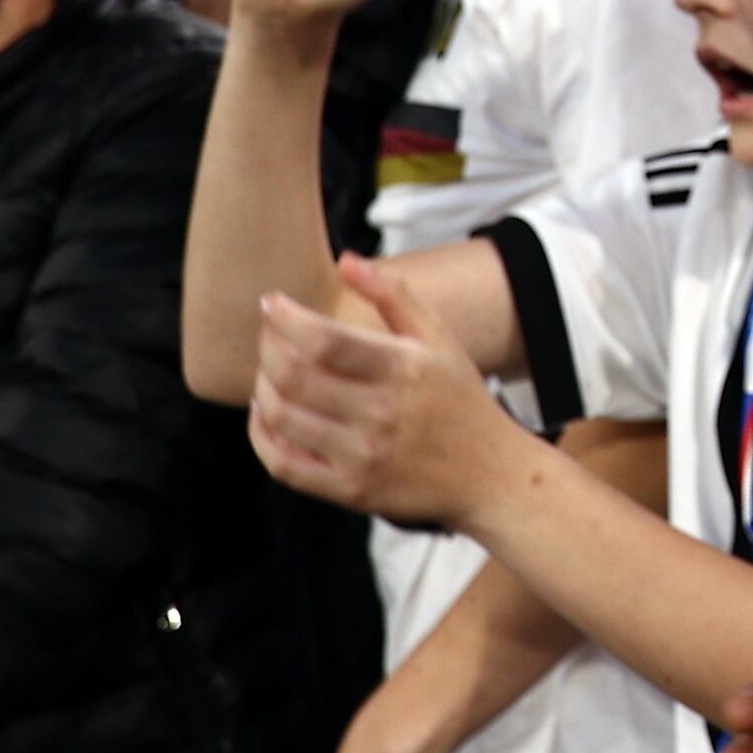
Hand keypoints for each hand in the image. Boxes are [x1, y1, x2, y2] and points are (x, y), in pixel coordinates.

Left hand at [249, 256, 519, 527]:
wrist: (492, 476)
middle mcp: (382, 414)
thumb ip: (393, 295)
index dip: (285, 318)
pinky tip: (266, 415)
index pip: (324, 340)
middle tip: (267, 336)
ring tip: (268, 372)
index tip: (271, 303)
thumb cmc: (462, 402)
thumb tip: (346, 260)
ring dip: (262, 388)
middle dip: (267, 348)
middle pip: (294, 377)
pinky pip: (284, 466)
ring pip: (282, 418)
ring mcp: (364, 457)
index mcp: (404, 369)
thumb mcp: (440, 340)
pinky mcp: (351, 492)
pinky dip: (261, 437)